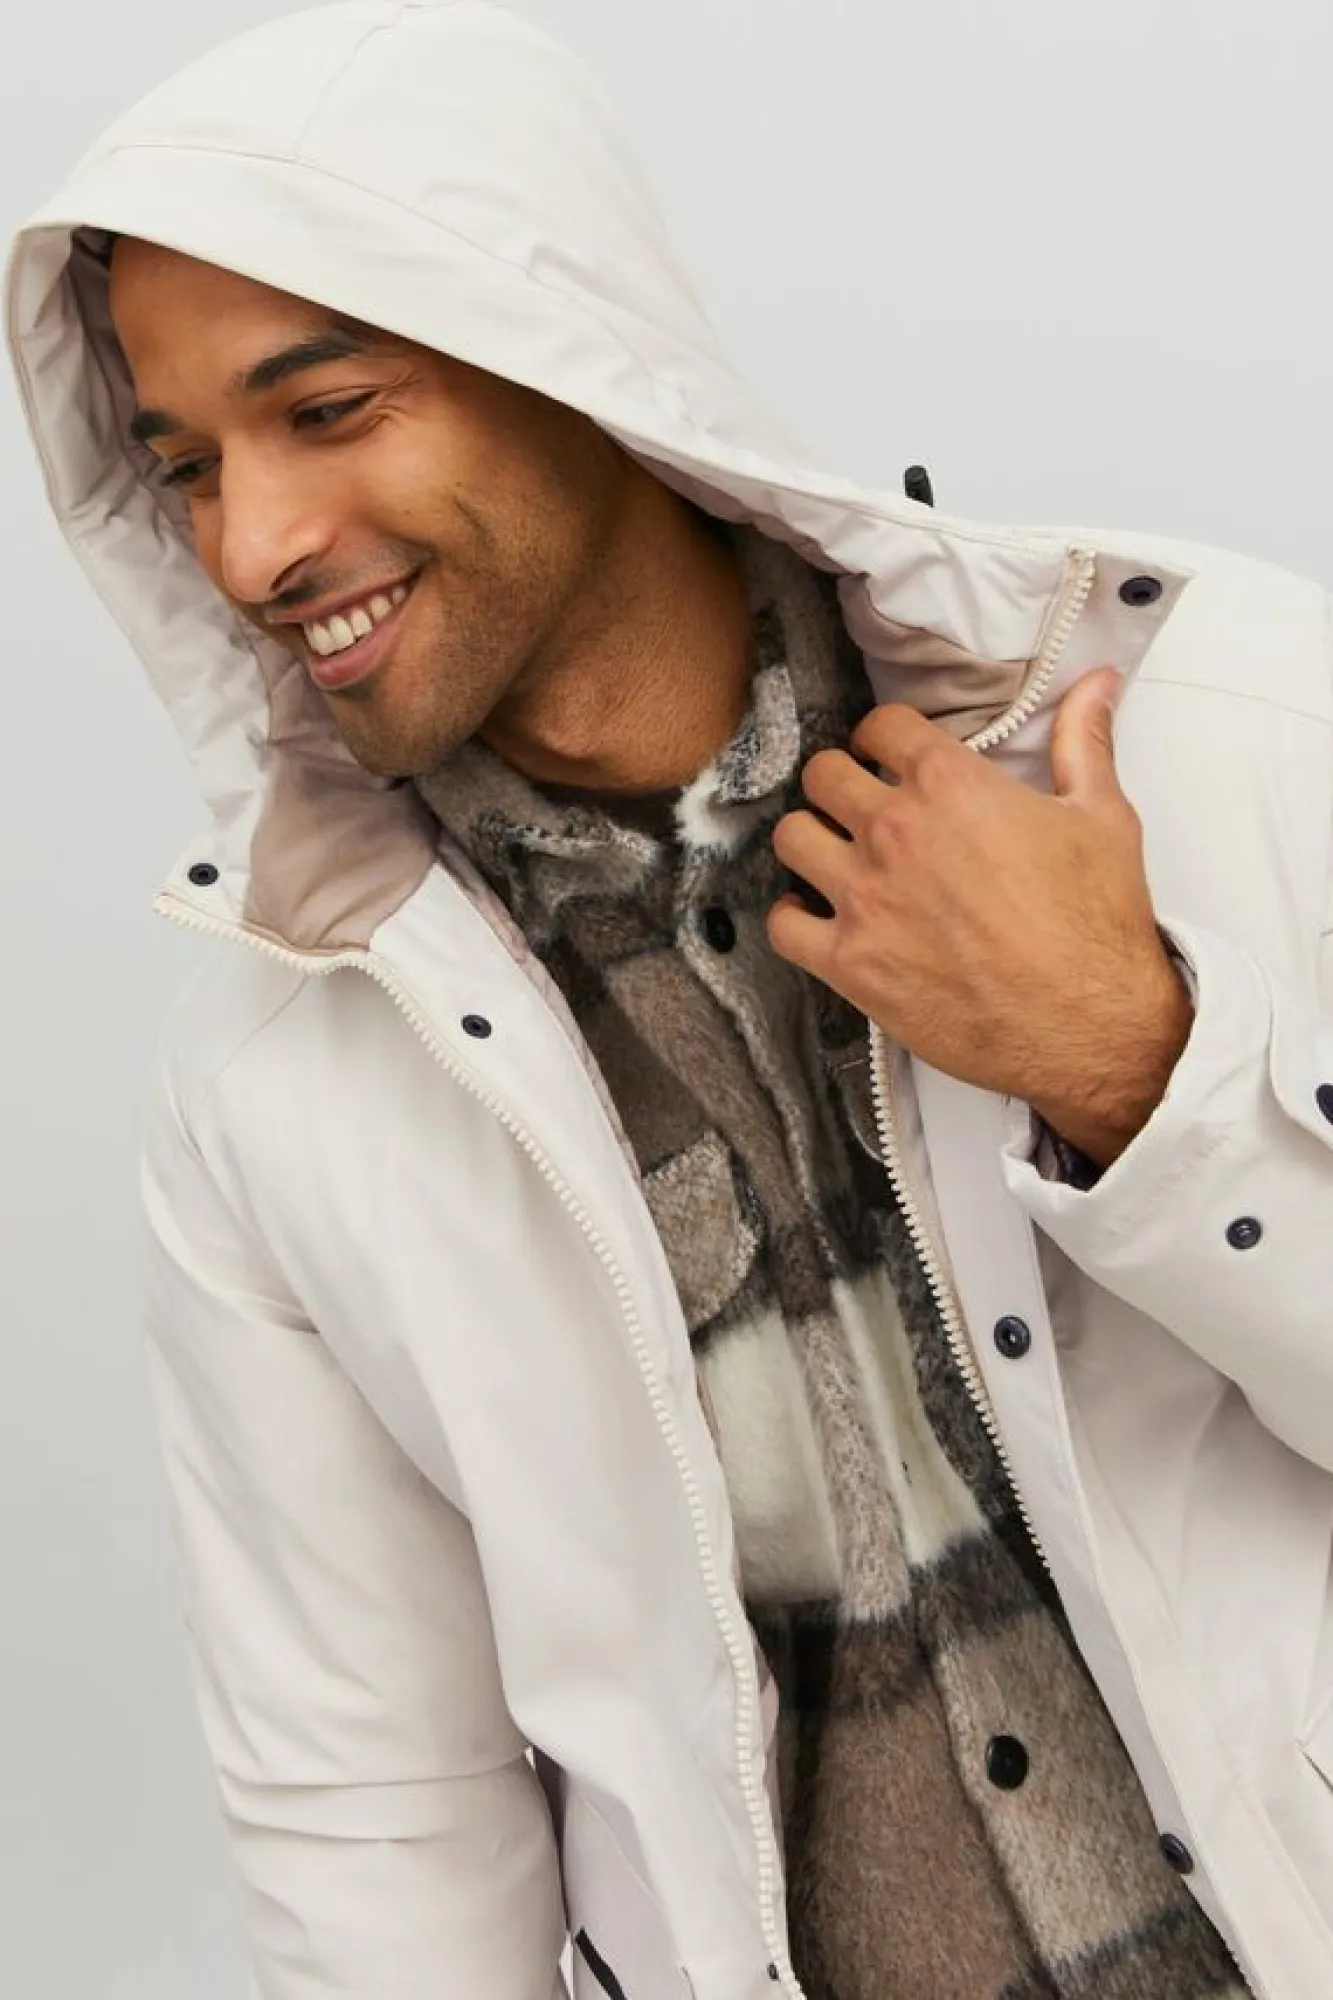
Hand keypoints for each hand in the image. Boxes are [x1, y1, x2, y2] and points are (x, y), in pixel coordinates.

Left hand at [766, 668, 1192, 1165]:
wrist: (1089, 1025)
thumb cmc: (1096, 926)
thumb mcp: (1103, 817)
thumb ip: (1083, 741)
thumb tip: (1096, 683)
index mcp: (950, 785)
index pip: (881, 726)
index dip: (883, 737)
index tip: (887, 753)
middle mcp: (895, 832)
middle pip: (822, 775)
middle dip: (838, 782)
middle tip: (857, 803)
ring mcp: (865, 898)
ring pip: (791, 838)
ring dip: (809, 840)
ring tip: (834, 854)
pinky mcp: (850, 962)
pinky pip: (782, 925)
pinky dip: (792, 918)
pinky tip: (816, 917)